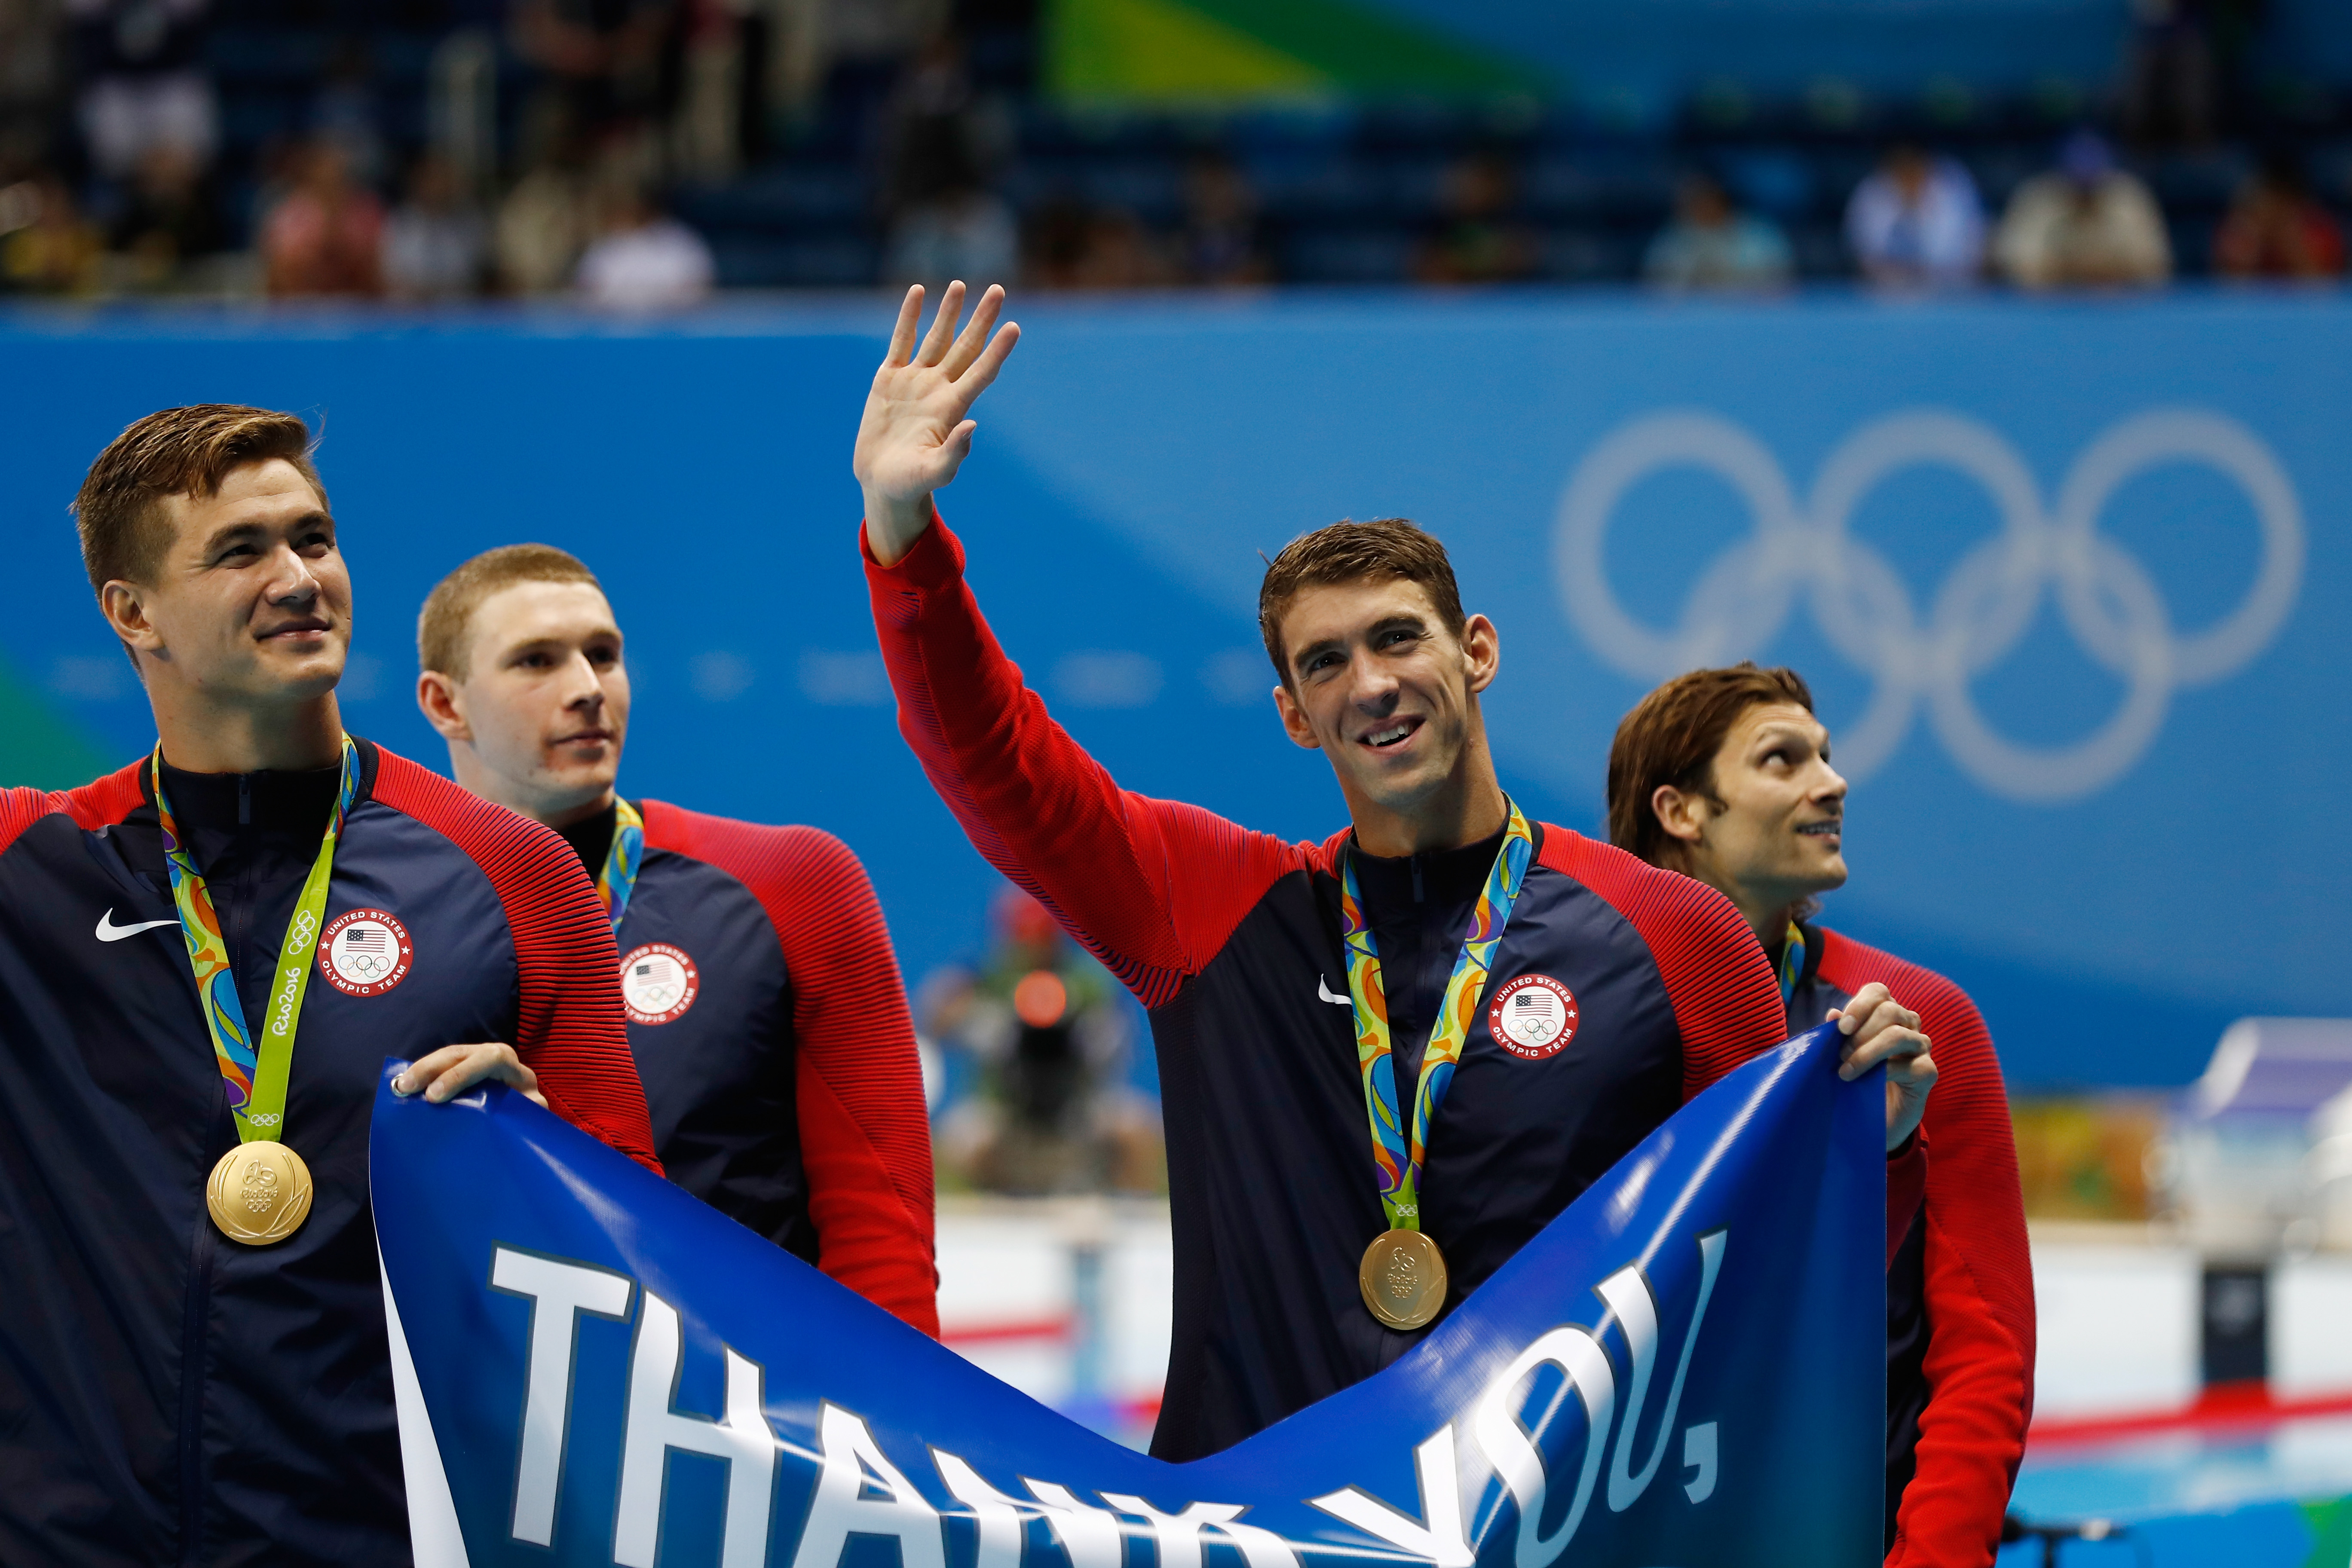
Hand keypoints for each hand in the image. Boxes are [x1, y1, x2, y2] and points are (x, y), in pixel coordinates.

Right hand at [391, 1042, 546, 1108]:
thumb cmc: (526, 1121)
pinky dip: (423, 1075)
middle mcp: (497, 1059)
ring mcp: (479, 1062)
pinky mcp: (464, 1070)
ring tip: (398, 1086)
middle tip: (405, 1088)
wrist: (525, 1122)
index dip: (462, 1073)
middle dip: (431, 1067)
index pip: (491, 1059)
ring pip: (449, 1056)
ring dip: (422, 1069)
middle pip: (462, 1053)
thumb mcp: (531, 1118)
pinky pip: (442, 1067)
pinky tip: (404, 1085)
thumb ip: (530, 1112)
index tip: (434, 1096)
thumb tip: (526, 1106)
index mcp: (515, 1071)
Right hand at [854, 281, 1019, 565]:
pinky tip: (918, 292)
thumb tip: (972, 426)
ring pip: (935, 338)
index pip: (981, 372)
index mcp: (952, 408)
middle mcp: (938, 388)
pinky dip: (909, 316)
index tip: (1014, 327)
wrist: (881, 482)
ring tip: (960, 284)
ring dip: (948, 312)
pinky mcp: (889, 378)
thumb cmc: (911, 482)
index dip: (997, 350)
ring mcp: (914, 380)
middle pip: (964, 347)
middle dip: (981, 319)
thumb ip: (954, 454)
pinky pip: (901, 341)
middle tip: (998, 290)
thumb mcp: (933, 472)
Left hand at [1829, 983, 1935, 1151]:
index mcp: (1887, 1013)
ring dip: (1867, 1053)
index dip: (1859, 1005)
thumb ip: (1839, 1034)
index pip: (1878, 992)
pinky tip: (1869, 1083)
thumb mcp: (1843, 1054)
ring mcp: (1922, 1047)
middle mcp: (1909, 1024)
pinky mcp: (1928, 1071)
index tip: (1841, 1028)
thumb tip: (1833, 1014)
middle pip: (1889, 1011)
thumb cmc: (1858, 1077)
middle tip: (1839, 1056)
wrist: (1877, 1117)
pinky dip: (1884, 1073)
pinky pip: (1908, 1066)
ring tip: (1846, 1072)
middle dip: (1860, 1033)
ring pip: (1897, 1036)